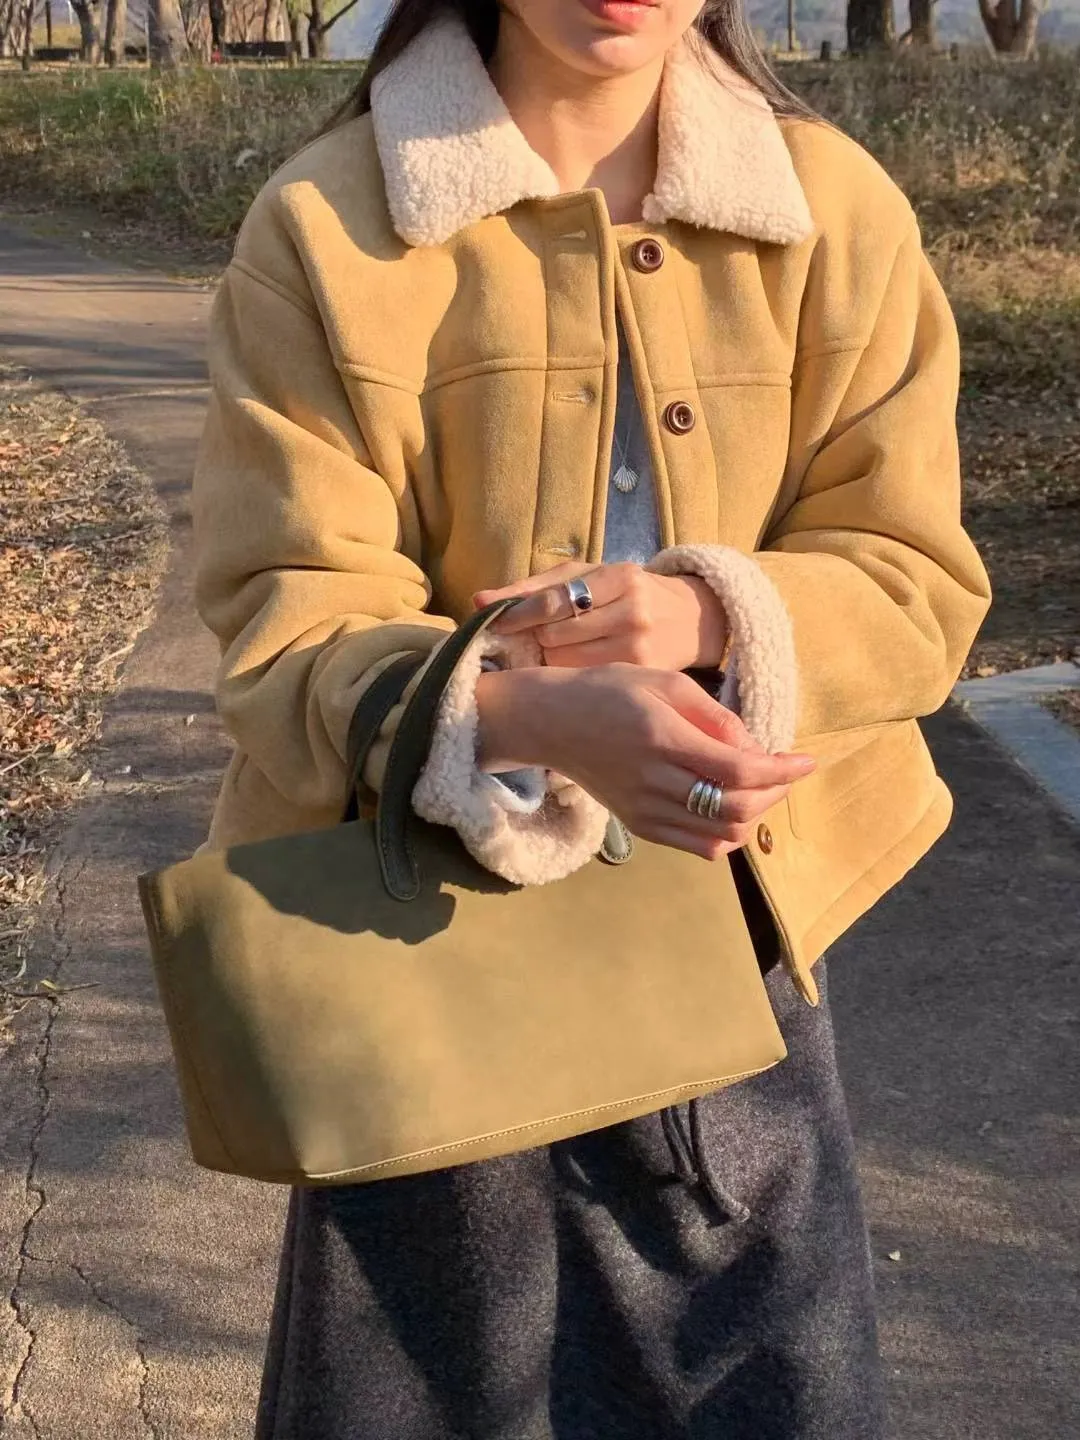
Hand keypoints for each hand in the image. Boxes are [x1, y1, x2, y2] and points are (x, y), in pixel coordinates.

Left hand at [474, 561, 727, 671]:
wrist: (692, 618)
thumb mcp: (588, 575)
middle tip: (529, 640)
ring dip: (548, 660)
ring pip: (566, 662)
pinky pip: (586, 680)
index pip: (555, 600)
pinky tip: (570, 671)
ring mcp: (639, 647)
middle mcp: (632, 611)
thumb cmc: (627, 592)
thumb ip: (534, 587)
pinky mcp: (641, 675)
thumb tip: (478, 601)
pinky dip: (569, 676)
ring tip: (552, 653)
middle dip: (534, 638)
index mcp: (618, 577)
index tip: (493, 623)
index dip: (518, 614)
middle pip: (556, 635)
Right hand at [476, 664, 813, 860]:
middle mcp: (654, 782)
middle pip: (736, 809)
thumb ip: (714, 716)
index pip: (740, 771)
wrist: (551, 723)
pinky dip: (727, 833)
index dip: (782, 771)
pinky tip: (731, 808)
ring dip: (753, 816)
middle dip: (774, 794)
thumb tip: (754, 748)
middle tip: (784, 773)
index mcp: (663, 739)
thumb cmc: (609, 692)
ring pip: (722, 835)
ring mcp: (645, 811)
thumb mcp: (665, 683)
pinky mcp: (640, 827)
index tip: (807, 761)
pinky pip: (699, 847)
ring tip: (761, 790)